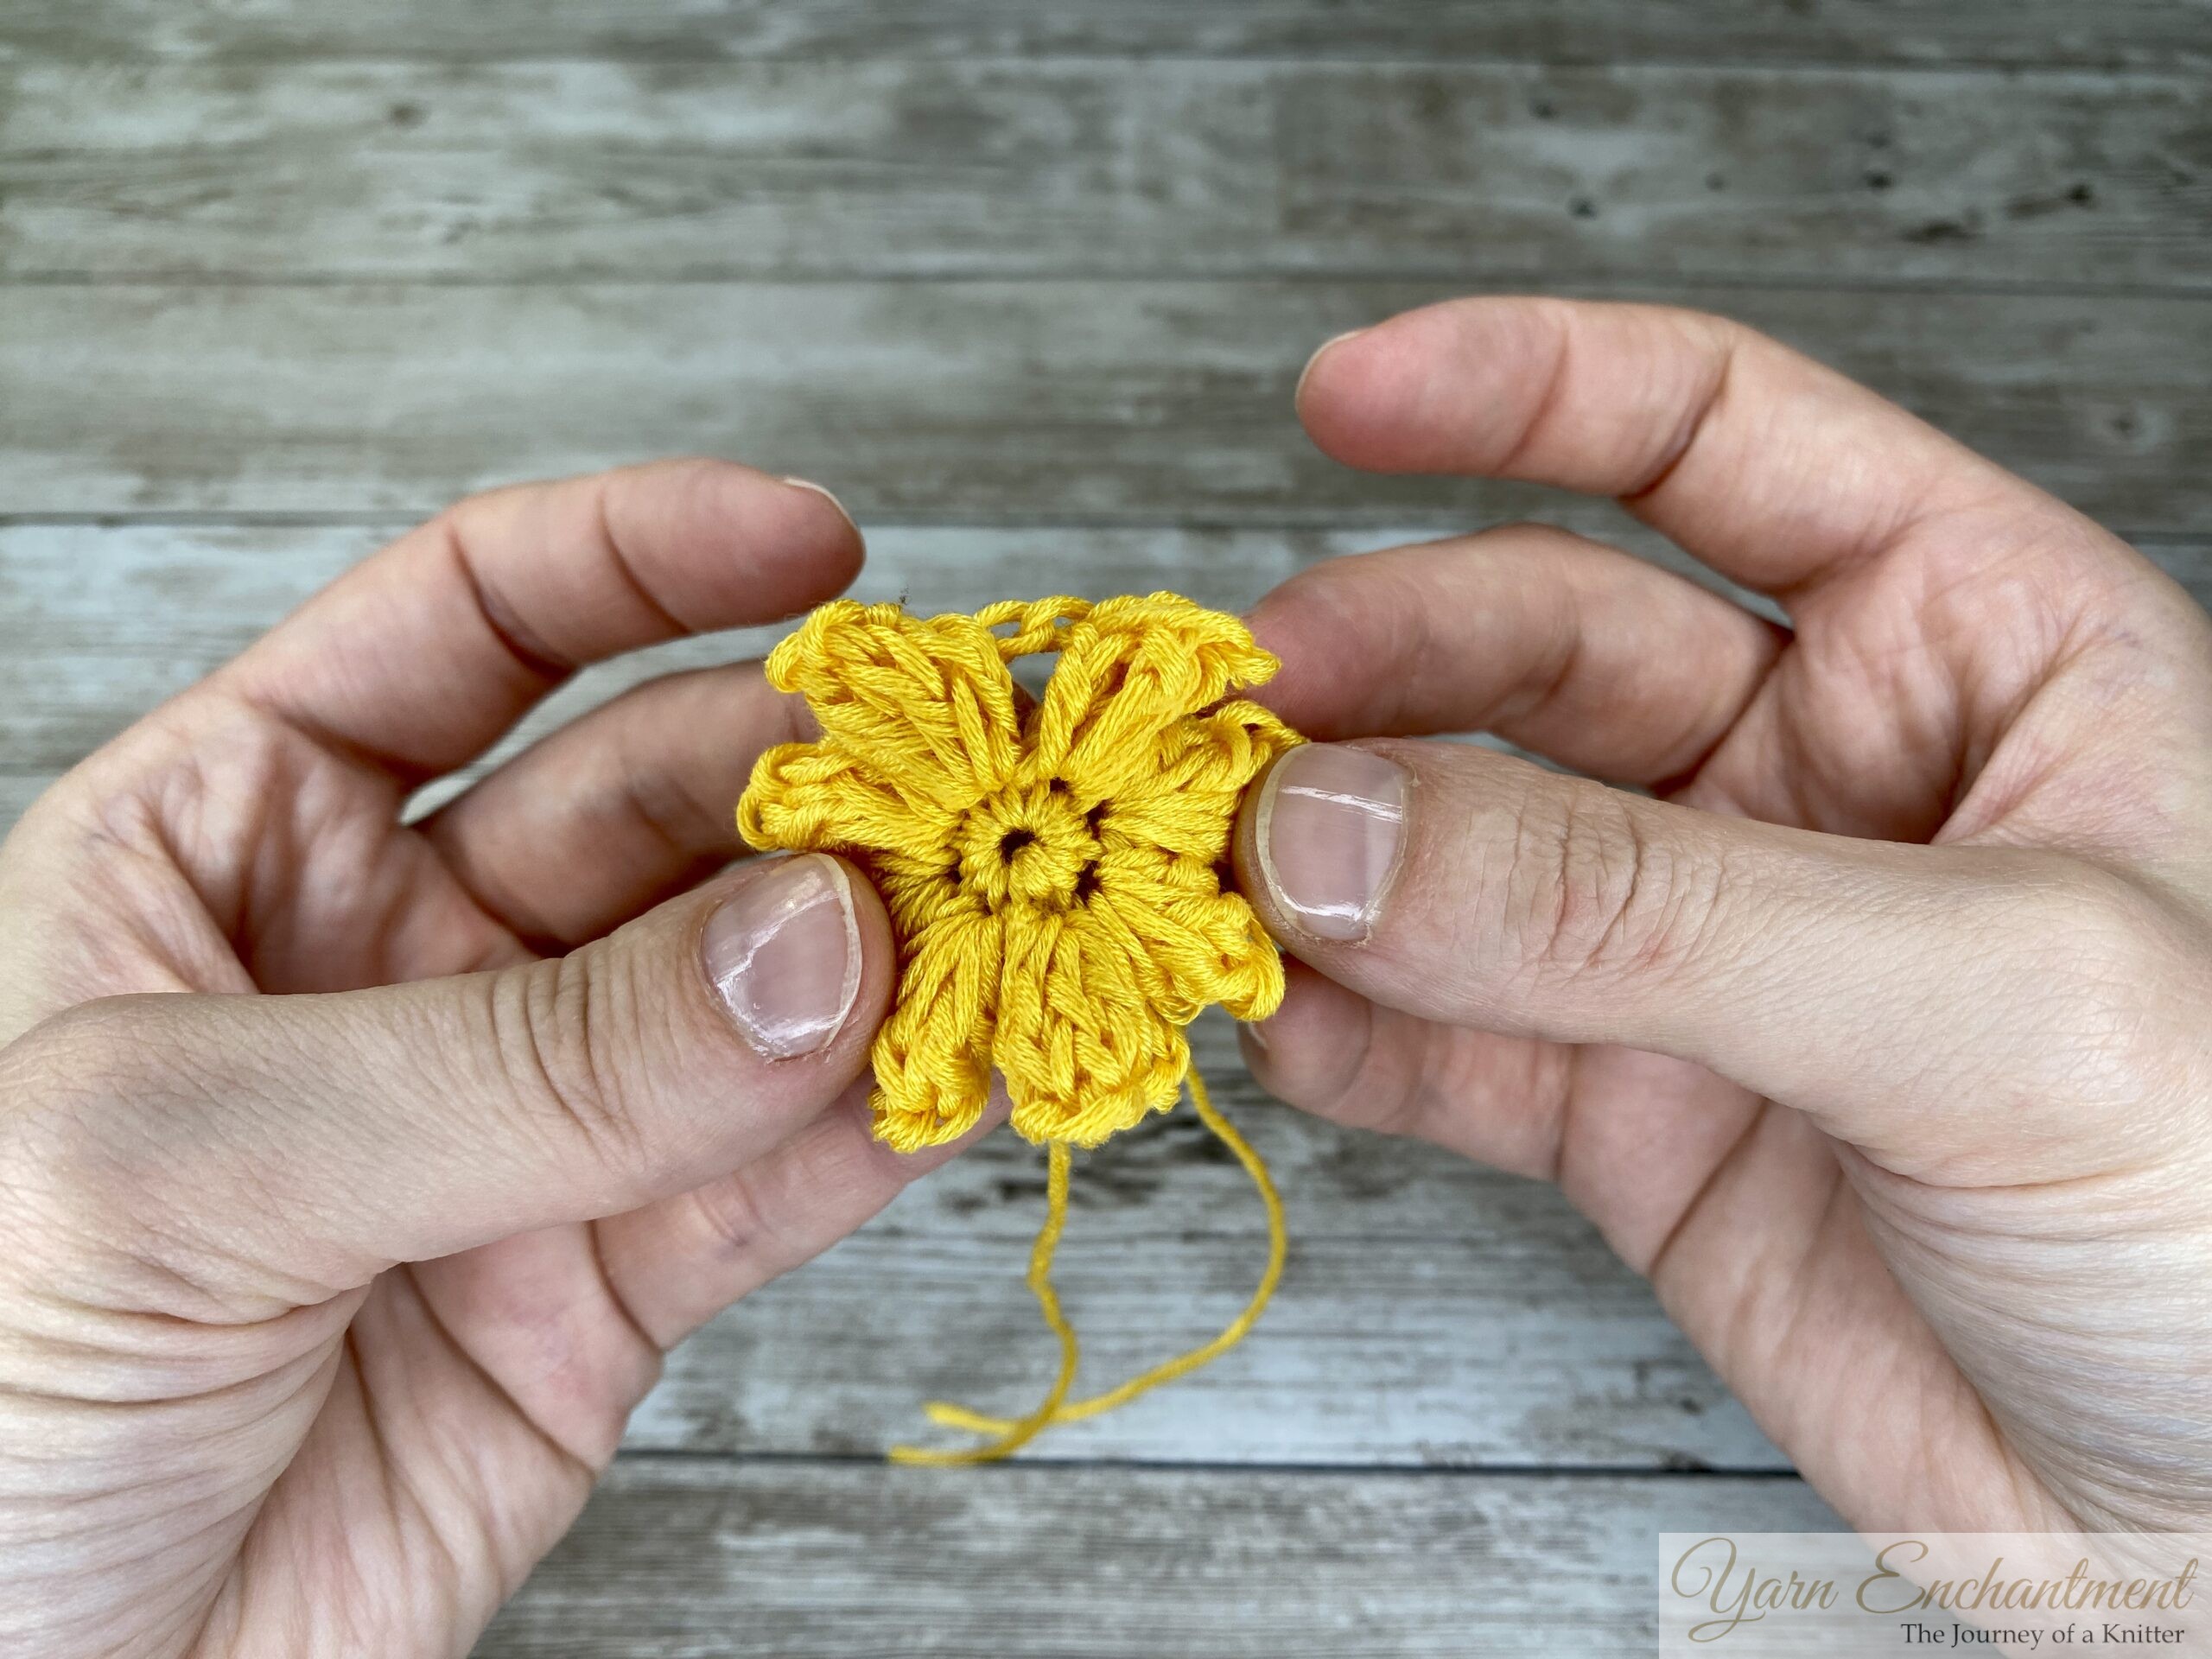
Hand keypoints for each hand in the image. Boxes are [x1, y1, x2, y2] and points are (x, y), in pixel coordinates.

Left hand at [0, 462, 954, 1656]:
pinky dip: (893, 1122)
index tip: (821, 543)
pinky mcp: (607, 1290)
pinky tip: (977, 1066)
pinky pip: (781, 1174)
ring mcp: (518, 1123)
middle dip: (813, 781)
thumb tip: (809, 948)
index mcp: (234, 843)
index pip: (465, 626)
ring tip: (1016, 916)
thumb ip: (515, 1062)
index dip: (646, 557)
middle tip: (964, 791)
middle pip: (655, 800)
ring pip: (751, 986)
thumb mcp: (183, 1163)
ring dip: (888, 946)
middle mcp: (396, 960)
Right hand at [1235, 299, 2211, 1535]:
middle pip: (1535, 645)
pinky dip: (1343, 1028)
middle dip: (1375, 670)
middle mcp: (1824, 777)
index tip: (1339, 398)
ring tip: (1213, 880)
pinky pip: (1445, 1042)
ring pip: (1460, 844)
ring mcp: (1708, 950)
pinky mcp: (1634, 1122)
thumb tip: (1342, 830)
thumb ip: (1649, 911)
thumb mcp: (1994, 1002)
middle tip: (1234, 732)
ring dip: (1324, 854)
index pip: (1717, 439)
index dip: (1521, 391)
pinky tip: (1273, 1020)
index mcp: (1975, 647)